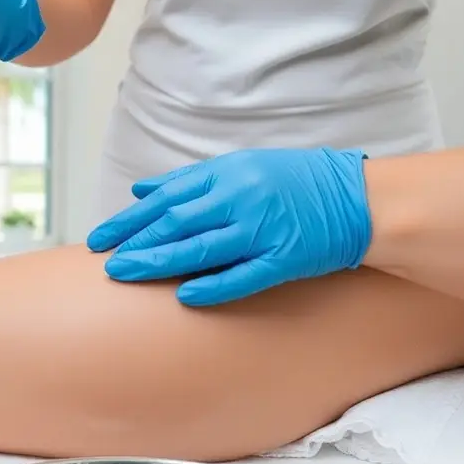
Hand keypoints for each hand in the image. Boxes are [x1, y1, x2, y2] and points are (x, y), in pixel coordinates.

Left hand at [86, 147, 372, 305]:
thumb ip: (191, 181)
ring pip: (201, 248)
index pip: (168, 198)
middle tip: (104, 261)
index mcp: (230, 172)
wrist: (361, 200)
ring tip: (126, 274)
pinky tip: (184, 296)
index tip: (102, 237)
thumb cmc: (296, 184)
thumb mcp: (242, 168)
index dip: (131, 220)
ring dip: (159, 262)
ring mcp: (264, 228)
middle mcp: (243, 198)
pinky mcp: (286, 258)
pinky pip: (244, 274)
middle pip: (177, 222)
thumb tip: (141, 191)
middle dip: (136, 242)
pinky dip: (213, 285)